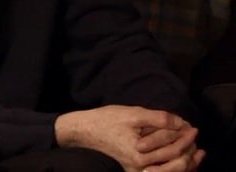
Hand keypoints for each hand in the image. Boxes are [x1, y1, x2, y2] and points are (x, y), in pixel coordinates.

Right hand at [54, 105, 203, 170]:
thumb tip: (182, 122)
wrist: (84, 131)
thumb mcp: (133, 114)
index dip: (185, 135)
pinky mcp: (135, 170)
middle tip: (194, 135)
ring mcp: (137, 171)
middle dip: (188, 148)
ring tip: (196, 151)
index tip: (192, 126)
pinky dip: (174, 168)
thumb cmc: (106, 120)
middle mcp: (140, 168)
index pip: (173, 148)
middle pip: (176, 163)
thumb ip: (159, 118)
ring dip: (186, 162)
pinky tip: (184, 161)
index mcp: (140, 156)